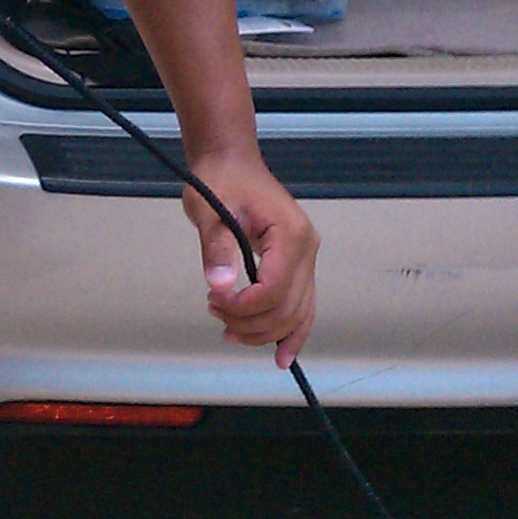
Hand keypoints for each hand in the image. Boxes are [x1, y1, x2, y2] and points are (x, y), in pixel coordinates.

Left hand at [185, 149, 317, 363]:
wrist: (231, 162)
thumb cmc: (221, 179)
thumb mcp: (210, 208)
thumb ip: (216, 248)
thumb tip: (220, 285)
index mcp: (290, 233)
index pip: (274, 288)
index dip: (244, 306)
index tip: (214, 301)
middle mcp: (307, 249)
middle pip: (288, 308)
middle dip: (250, 322)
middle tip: (215, 312)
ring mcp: (307, 258)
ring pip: (297, 313)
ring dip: (264, 331)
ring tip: (229, 328)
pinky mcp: (299, 265)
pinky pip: (302, 306)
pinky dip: (293, 332)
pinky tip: (283, 356)